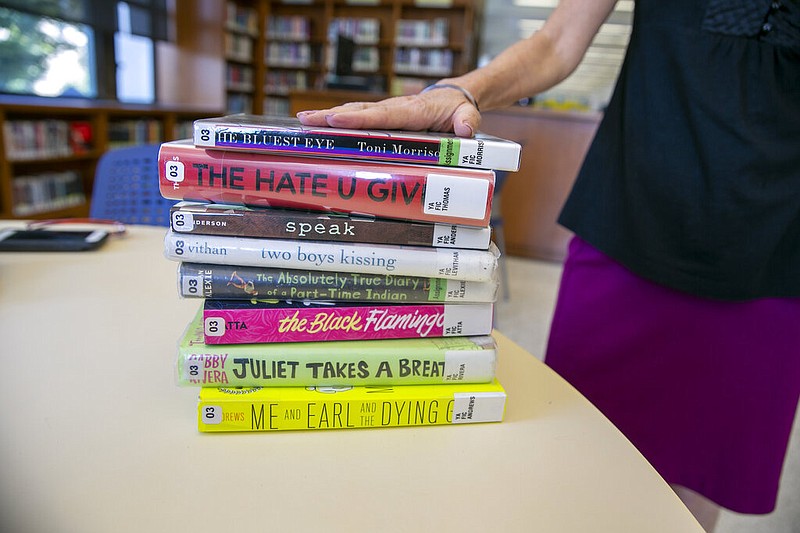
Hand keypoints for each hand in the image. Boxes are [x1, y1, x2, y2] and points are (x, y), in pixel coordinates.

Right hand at [296, 87, 480, 137]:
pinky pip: (357, 118)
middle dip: (332, 116)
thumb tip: (465, 130)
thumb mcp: (468, 115)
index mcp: (413, 111)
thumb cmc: (458, 108)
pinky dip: (336, 120)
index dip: (360, 119)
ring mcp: (386, 111)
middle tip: (306, 120)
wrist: (454, 96)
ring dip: (327, 117)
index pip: (384, 116)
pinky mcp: (381, 116)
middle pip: (360, 112)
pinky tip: (316, 125)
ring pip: (354, 113)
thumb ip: (468, 122)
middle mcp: (395, 108)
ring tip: (302, 121)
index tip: (336, 120)